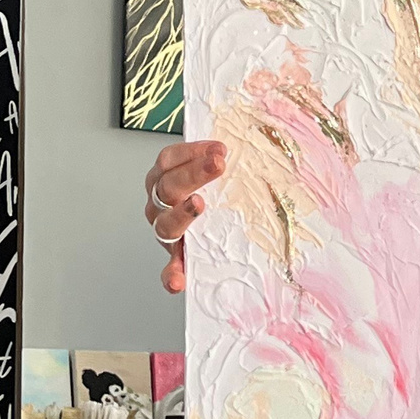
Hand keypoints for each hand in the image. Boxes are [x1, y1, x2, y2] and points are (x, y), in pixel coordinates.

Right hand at [144, 140, 226, 293]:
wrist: (216, 229)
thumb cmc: (215, 193)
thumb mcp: (217, 173)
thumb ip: (225, 159)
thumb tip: (259, 139)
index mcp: (164, 178)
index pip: (168, 159)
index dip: (191, 151)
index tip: (219, 148)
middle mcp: (160, 204)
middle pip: (167, 186)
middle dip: (193, 173)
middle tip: (218, 165)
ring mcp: (166, 231)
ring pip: (166, 222)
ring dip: (181, 213)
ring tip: (198, 205)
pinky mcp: (177, 257)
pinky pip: (170, 268)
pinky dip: (172, 274)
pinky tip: (178, 279)